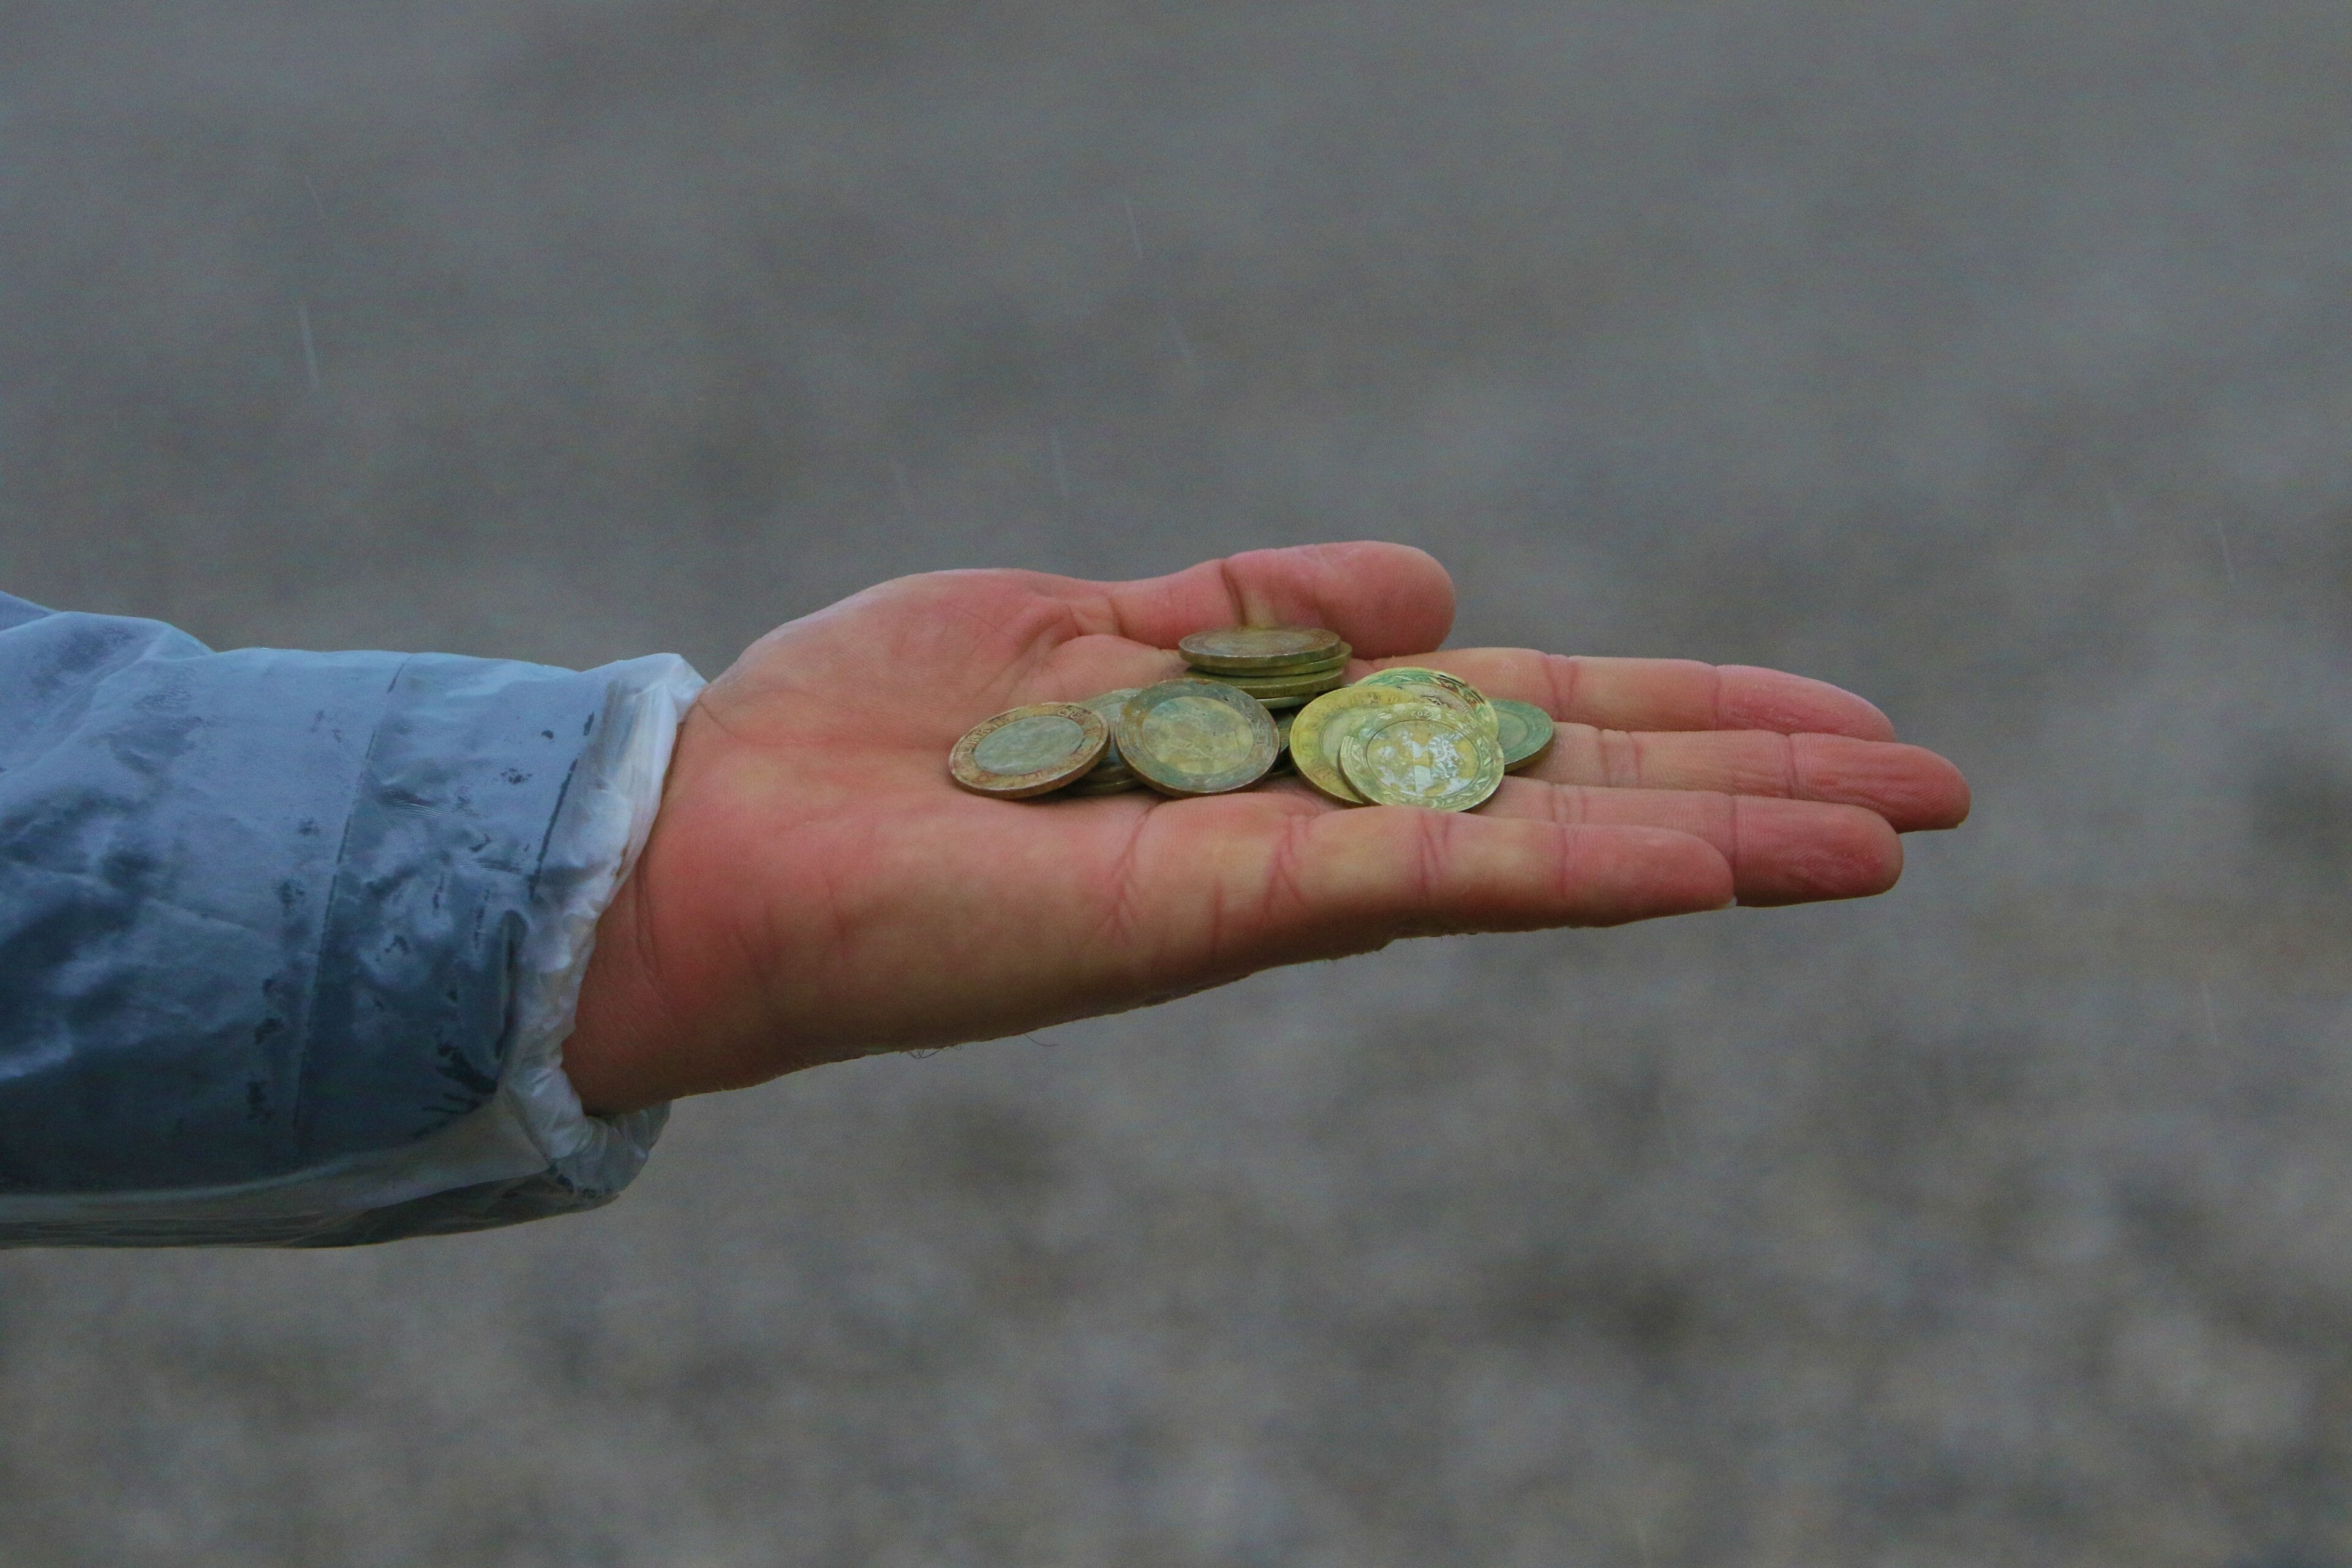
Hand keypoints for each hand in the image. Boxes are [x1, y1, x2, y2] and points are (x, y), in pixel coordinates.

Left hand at [562, 543, 1968, 1110]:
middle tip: (1937, 791)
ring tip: (1893, 830)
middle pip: (1569, 793)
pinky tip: (1720, 862)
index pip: (1520, 728)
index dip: (1673, 718)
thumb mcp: (1094, 628)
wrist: (717, 839)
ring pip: (1541, 848)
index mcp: (1283, 756)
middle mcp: (1309, 830)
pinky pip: (1434, 879)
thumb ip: (1258, 615)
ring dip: (1722, 839)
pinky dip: (1578, 870)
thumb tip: (1439, 581)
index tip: (1820, 718)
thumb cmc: (879, 738)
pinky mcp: (1222, 910)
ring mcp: (1279, 881)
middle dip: (1749, 788)